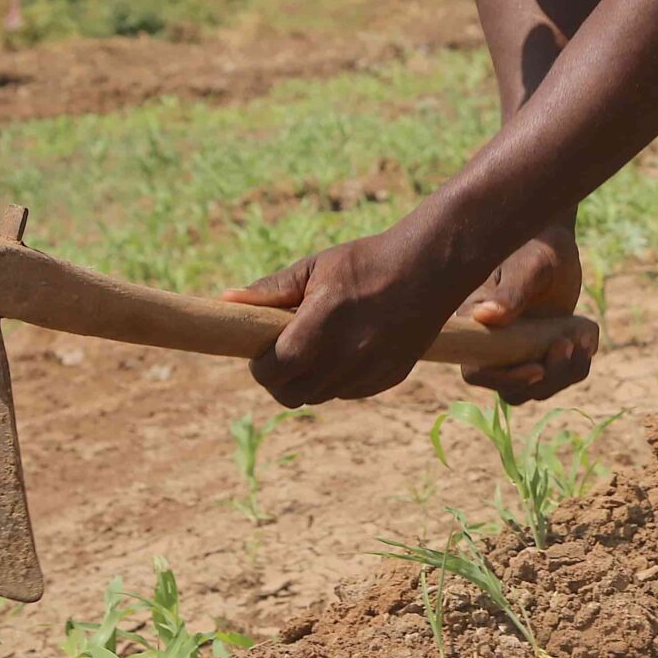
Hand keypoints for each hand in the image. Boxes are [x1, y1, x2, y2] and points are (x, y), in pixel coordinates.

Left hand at [224, 226, 460, 407]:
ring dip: (309, 380)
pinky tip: (347, 351)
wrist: (430, 266)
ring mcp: (370, 370)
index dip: (260, 367)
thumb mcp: (315, 266)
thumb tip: (226, 301)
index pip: (273, 370)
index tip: (261, 352)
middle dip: (279, 380)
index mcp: (320, 325)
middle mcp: (346, 355)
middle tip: (283, 356)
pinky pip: (350, 392)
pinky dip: (339, 380)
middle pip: (291, 395)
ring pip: (320, 396)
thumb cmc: (366, 261)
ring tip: (317, 349)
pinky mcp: (390, 377)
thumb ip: (270, 290)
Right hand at [457, 222, 594, 403]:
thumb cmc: (534, 248)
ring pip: (536, 388)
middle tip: (566, 344)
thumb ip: (511, 292)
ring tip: (581, 339)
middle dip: (543, 380)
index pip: (476, 371)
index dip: (502, 379)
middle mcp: (492, 348)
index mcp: (474, 327)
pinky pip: (557, 377)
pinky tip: (587, 338)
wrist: (552, 247)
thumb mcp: (527, 267)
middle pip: (510, 390)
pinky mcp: (541, 354)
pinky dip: (576, 366)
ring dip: (563, 374)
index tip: (536, 368)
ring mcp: (518, 355)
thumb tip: (485, 316)